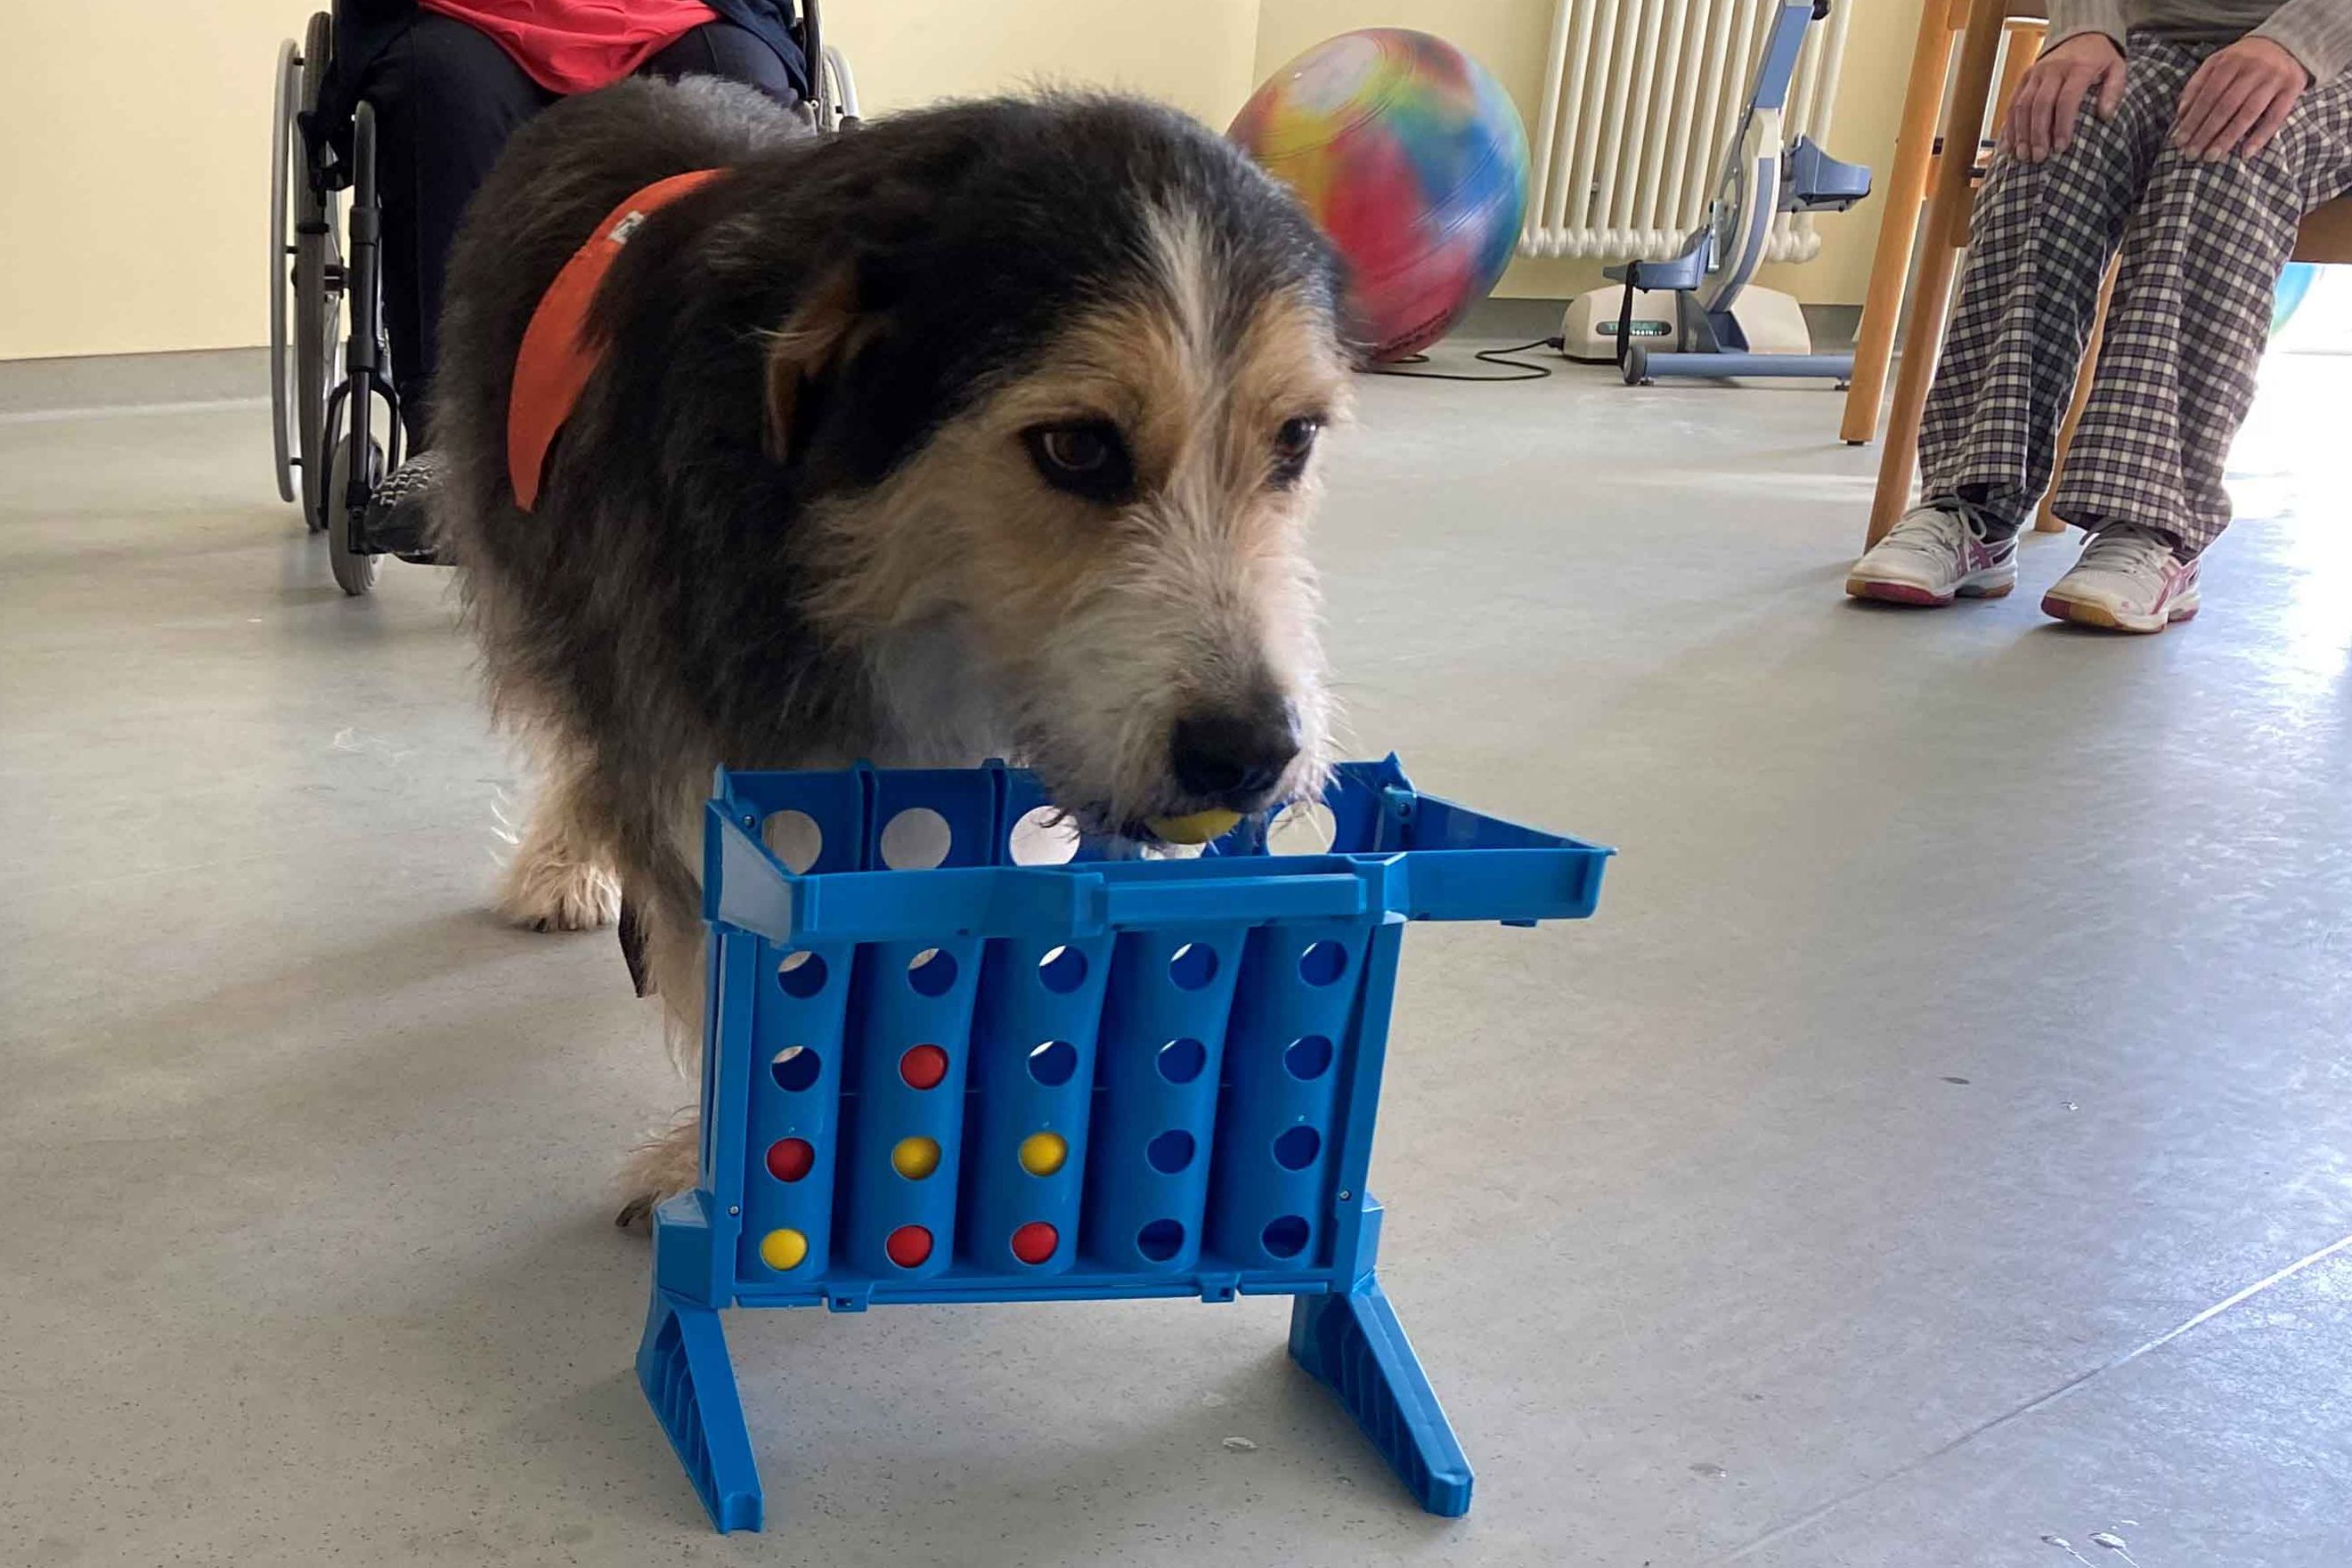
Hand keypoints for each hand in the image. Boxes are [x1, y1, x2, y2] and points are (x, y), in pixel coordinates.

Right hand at [2002, 34, 2127, 162]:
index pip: (2066, 100)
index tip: (2061, 148)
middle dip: (2037, 134)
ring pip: (2022, 105)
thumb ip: (2114, 90)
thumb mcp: (2117, 68)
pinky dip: (2008, 125)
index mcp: (2078, 67)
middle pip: (2040, 105)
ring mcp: (2036, 72)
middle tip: (2039, 157)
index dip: (2062, 126)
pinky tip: (2007, 144)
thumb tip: (2104, 115)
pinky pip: (2012, 102)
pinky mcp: (2025, 77)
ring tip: (2022, 155)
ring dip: (2020, 133)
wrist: (2082, 33)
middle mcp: (2053, 69)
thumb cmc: (2100, 58)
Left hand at [2172, 37, 2309, 159]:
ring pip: (2249, 113)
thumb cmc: (2243, 60)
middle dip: (2206, 132)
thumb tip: (2181, 113)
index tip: (2179, 141)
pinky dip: (2261, 136)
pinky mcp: (2293, 88)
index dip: (2193, 119)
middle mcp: (2254, 68)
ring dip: (2228, 137)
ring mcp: (2275, 78)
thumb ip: (2198, 84)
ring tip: (2211, 157)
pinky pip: (2276, 117)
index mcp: (2231, 61)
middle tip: (2191, 154)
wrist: (2285, 44)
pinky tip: (2245, 154)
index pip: (2208, 94)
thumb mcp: (2218, 62)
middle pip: (2226, 105)